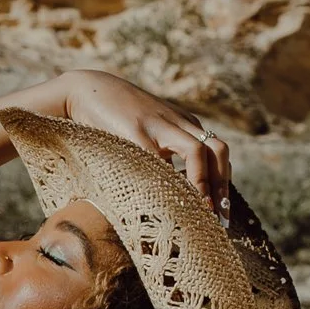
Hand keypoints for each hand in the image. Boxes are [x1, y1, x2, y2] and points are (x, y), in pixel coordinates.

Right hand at [43, 69, 232, 211]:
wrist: (86, 90)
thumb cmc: (114, 119)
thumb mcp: (146, 136)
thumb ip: (162, 158)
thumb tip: (173, 197)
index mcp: (184, 125)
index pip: (218, 154)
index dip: (223, 185)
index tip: (222, 215)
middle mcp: (178, 123)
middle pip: (218, 150)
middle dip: (222, 186)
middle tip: (220, 218)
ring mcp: (159, 125)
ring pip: (198, 152)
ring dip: (203, 185)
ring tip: (202, 212)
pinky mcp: (137, 131)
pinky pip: (159, 161)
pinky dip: (167, 184)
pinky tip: (166, 204)